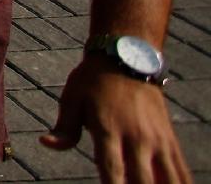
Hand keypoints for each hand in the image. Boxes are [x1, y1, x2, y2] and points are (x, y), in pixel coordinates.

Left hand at [40, 56, 191, 182]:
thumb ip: (63, 127)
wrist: (126, 56)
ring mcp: (156, 139)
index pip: (112, 169)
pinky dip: (181, 183)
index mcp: (108, 129)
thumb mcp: (72, 99)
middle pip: (142, 180)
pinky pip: (180, 169)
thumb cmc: (92, 80)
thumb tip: (45, 143)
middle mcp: (136, 137)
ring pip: (168, 178)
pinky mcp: (169, 139)